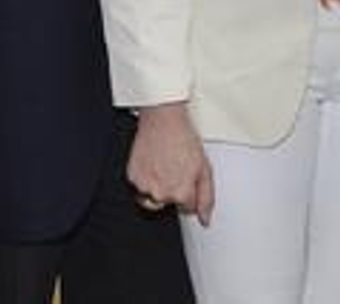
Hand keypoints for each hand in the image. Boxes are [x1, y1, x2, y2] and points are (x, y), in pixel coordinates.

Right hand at [129, 102, 214, 224]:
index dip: (190, 192)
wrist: (163, 120)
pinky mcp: (132, 177)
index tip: (188, 177)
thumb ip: (206, 198)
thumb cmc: (183, 139)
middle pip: (170, 203)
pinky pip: (140, 186)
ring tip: (163, 166)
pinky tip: (153, 162)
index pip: (188, 208)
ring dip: (158, 187)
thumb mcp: (204, 168)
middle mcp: (161, 194)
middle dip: (174, 190)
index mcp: (181, 193)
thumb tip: (205, 219)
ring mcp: (144, 186)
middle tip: (176, 168)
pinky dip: (146, 178)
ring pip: (153, 198)